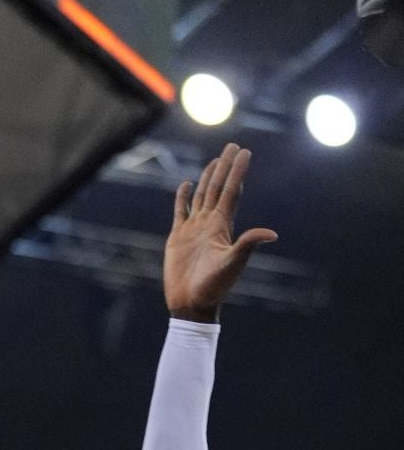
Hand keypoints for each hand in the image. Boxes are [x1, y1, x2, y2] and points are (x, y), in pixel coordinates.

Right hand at [165, 144, 277, 321]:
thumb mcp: (233, 264)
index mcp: (223, 226)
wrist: (192, 303)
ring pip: (201, 196)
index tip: (244, 152)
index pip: (232, 191)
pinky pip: (180, 211)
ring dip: (208, 178)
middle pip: (218, 188)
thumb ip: (248, 244)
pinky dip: (183, 197)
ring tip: (214, 161)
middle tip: (232, 146)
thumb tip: (271, 234)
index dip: (237, 171)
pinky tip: (186, 185)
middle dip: (225, 167)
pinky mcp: (178, 237)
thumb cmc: (214, 287)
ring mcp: (194, 229)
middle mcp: (209, 223)